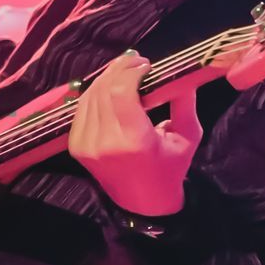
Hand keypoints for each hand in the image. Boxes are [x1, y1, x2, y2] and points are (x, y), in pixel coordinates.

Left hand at [67, 52, 201, 216]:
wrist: (143, 202)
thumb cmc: (170, 168)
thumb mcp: (188, 136)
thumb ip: (184, 102)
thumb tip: (181, 73)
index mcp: (134, 141)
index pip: (121, 92)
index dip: (130, 71)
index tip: (146, 65)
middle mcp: (104, 142)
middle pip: (103, 90)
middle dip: (119, 69)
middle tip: (136, 61)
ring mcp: (86, 145)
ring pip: (90, 96)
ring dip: (107, 78)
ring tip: (124, 70)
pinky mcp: (76, 146)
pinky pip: (82, 109)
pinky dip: (96, 93)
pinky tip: (110, 88)